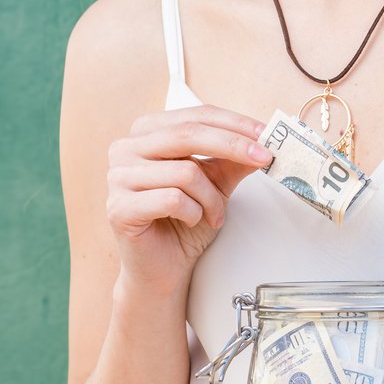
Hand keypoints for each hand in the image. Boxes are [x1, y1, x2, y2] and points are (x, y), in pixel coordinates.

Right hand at [104, 105, 271, 291]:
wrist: (165, 268)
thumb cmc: (185, 222)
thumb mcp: (216, 184)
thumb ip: (233, 160)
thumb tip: (263, 139)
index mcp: (146, 133)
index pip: (195, 116)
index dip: (234, 123)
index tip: (266, 134)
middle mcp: (125, 148)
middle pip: (188, 134)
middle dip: (233, 145)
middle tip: (264, 158)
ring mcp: (117, 177)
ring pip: (185, 172)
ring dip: (212, 198)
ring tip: (214, 215)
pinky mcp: (119, 208)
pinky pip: (172, 199)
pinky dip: (194, 213)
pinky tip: (192, 222)